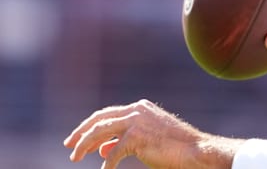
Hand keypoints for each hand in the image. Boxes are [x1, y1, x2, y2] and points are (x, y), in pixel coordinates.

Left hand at [63, 99, 237, 168]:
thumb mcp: (145, 141)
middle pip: (99, 119)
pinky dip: (107, 164)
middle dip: (80, 132)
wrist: (195, 151)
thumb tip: (102, 148)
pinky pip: (113, 153)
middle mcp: (136, 110)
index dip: (89, 126)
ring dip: (84, 146)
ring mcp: (136, 121)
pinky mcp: (137, 137)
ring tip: (75, 158)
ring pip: (99, 132)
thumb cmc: (174, 148)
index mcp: (140, 107)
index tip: (76, 138)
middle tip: (68, 145)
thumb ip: (123, 140)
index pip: (107, 114)